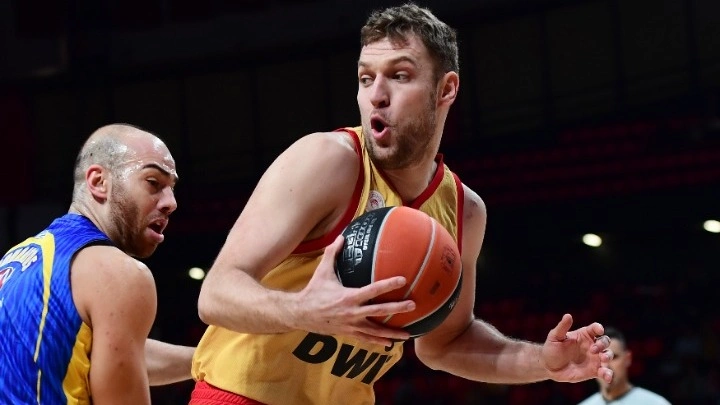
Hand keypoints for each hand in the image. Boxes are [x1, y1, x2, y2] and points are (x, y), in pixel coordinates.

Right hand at [293, 235, 415, 345]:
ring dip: (392, 333)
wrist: (301, 314)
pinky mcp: (348, 333)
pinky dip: (378, 341)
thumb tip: (342, 236)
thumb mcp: (322, 271)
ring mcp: (351, 324)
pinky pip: (366, 338)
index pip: (373, 290)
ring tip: (407, 334)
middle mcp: (352, 312)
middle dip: (397, 308)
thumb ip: (332, 253)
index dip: (388, 284)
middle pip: (379, 311)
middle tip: (413, 305)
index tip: (403, 280)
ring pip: (375, 331)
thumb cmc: (313, 291)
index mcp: (348, 296)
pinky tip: (389, 344)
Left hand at [541, 314, 613, 382]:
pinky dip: (609, 374)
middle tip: (594, 349)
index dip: (598, 328)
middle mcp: (592, 345)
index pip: (595, 329)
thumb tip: (568, 315)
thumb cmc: (552, 349)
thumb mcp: (555, 337)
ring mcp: (594, 358)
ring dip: (608, 356)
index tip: (599, 330)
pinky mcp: (594, 371)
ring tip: (603, 359)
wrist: (549, 367)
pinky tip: (607, 377)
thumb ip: (562, 327)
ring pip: (608, 355)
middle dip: (603, 344)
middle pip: (605, 341)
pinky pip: (605, 372)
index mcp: (584, 335)